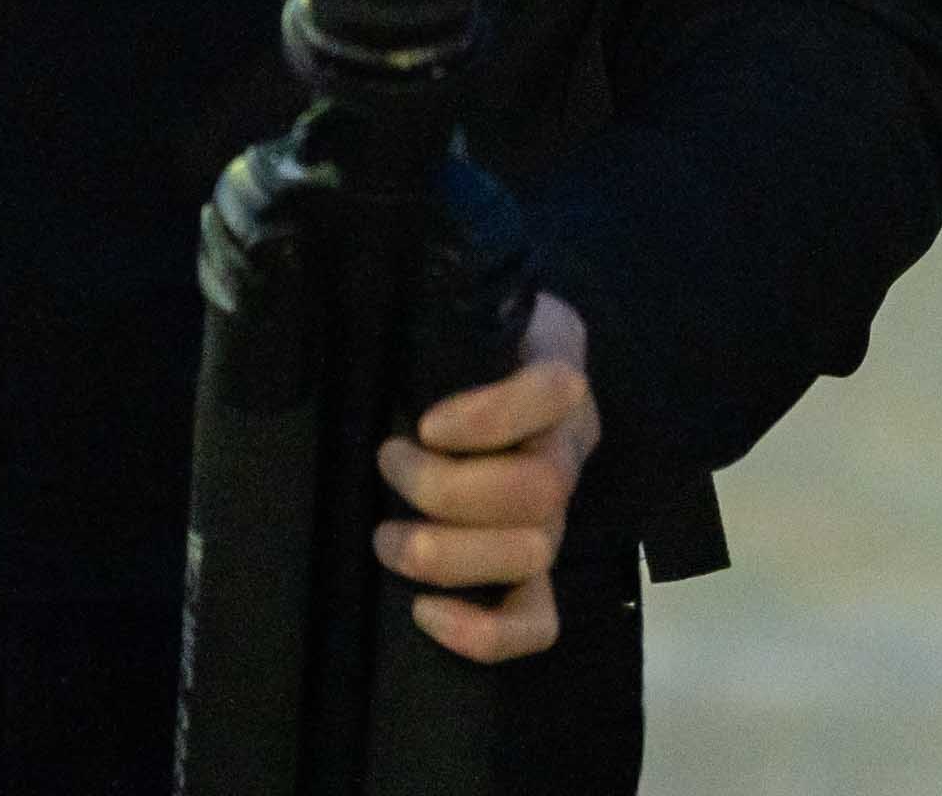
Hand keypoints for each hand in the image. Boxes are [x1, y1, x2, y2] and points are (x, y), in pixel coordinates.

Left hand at [379, 293, 599, 665]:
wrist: (499, 371)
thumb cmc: (465, 337)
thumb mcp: (462, 308)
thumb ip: (439, 309)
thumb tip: (374, 314)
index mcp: (557, 373)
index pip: (554, 392)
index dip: (491, 417)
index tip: (425, 423)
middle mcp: (567, 448)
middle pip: (540, 490)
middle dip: (447, 491)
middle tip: (386, 461)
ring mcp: (556, 515)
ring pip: (534, 552)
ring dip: (447, 554)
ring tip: (384, 536)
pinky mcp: (537, 571)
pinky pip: (537, 621)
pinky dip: (484, 634)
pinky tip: (425, 613)